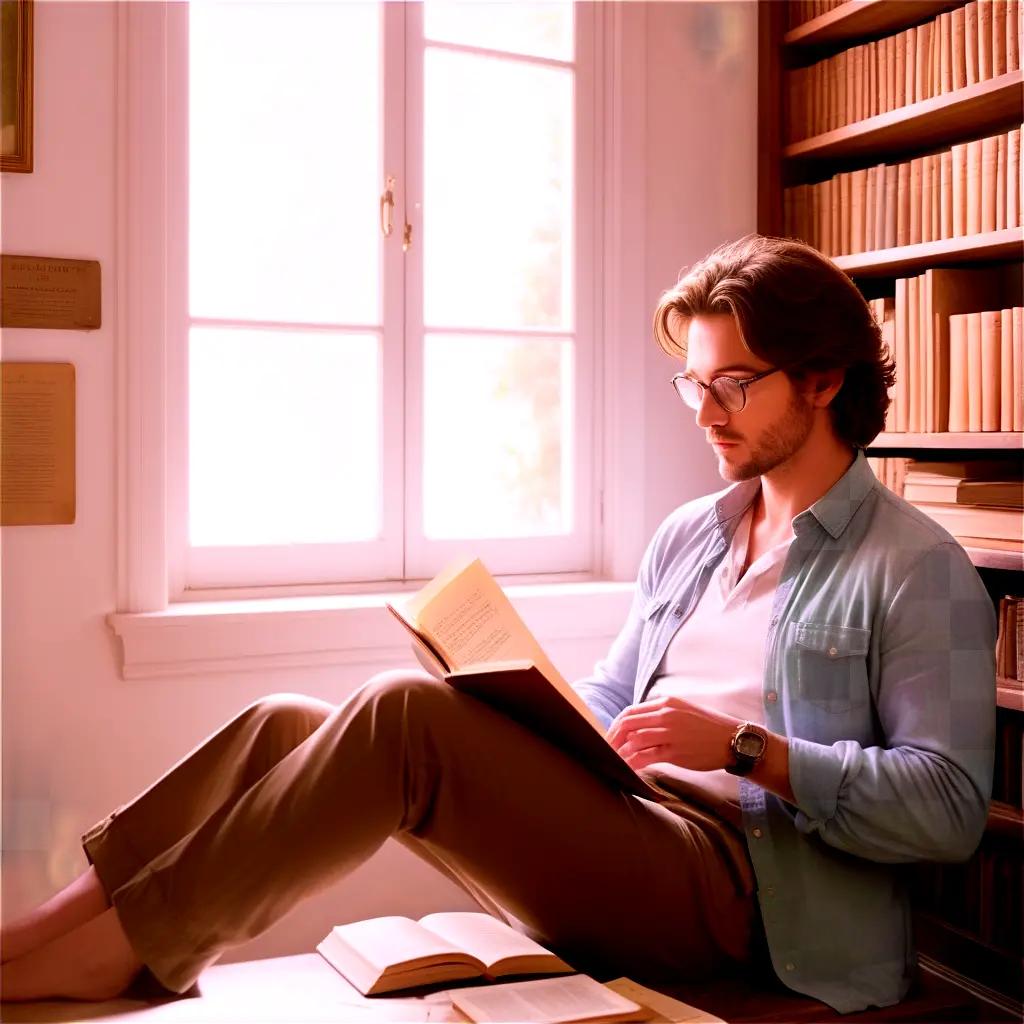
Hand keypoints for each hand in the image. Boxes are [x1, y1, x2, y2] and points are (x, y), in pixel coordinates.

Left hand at [606, 696, 738, 772]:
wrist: (733, 739)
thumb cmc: (708, 727)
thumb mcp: (683, 711)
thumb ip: (662, 714)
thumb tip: (639, 725)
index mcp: (666, 703)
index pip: (631, 712)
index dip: (616, 725)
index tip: (611, 736)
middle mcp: (666, 715)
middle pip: (627, 724)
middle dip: (612, 738)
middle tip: (606, 750)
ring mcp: (670, 733)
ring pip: (634, 740)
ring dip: (621, 752)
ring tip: (615, 761)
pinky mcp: (675, 752)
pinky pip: (646, 757)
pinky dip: (633, 763)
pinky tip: (628, 768)